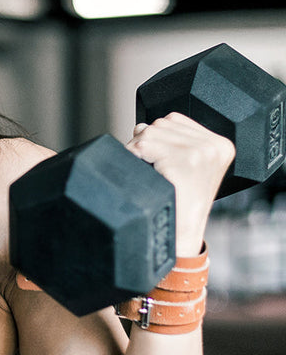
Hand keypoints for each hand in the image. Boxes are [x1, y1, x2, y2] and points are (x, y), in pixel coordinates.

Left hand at [126, 113, 235, 255]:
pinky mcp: (184, 161)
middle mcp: (214, 145)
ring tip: (149, 171)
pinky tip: (145, 173)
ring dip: (138, 150)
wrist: (181, 235)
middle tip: (148, 167)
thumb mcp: (187, 167)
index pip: (174, 119)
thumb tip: (141, 125)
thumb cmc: (180, 203)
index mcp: (220, 144)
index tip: (156, 157)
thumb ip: (173, 142)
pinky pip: (143, 146)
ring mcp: (201, 152)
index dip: (156, 136)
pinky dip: (134, 157)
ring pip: (149, 133)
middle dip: (146, 143)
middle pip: (160, 124)